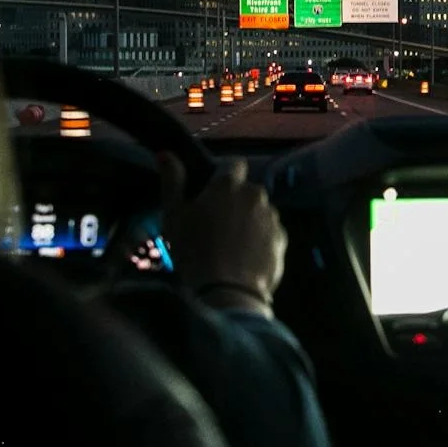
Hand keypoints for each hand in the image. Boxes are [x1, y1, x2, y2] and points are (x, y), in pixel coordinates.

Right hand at [157, 153, 287, 316]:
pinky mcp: (282, 239)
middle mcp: (255, 194)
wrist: (226, 292)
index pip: (233, 165)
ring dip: (249, 221)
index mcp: (228, 185)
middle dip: (236, 202)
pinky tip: (244, 258)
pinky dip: (261, 240)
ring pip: (260, 212)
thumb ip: (172, 181)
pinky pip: (270, 233)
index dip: (223, 176)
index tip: (213, 194)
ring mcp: (272, 217)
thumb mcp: (174, 216)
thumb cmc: (194, 252)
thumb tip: (165, 153)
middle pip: (247, 191)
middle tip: (216, 227)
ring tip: (230, 247)